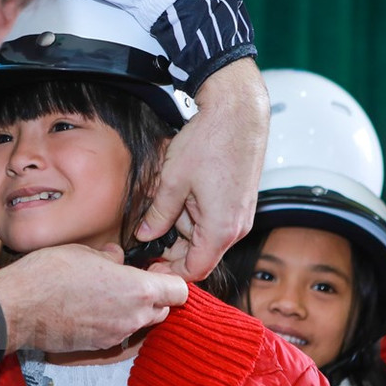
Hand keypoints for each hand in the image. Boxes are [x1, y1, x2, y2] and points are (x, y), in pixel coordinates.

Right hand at [0, 243, 187, 352]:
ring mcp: (117, 335)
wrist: (19, 308)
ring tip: (106, 295)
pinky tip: (91, 309)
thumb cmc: (49, 274)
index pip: (179, 291)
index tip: (157, 272)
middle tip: (129, 281)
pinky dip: (112, 323)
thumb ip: (109, 257)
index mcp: (137, 289)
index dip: (170, 280)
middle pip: (163, 310)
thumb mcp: (83, 252)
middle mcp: (133, 317)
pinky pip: (118, 334)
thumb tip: (116, 257)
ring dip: (132, 311)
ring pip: (140, 323)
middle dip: (152, 297)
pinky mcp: (99, 347)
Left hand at [136, 58, 269, 280]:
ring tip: (164, 199)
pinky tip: (180, 192)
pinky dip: (194, 212)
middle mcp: (235, 228)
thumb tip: (145, 235)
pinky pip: (213, 219)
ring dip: (181, 225)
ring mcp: (240, 215)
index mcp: (220, 230)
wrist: (238, 113)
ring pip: (204, 235)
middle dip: (172, 246)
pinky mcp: (239, 202)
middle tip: (145, 234)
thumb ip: (158, 215)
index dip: (169, 272)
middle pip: (199, 254)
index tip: (148, 267)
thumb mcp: (172, 182)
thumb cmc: (209, 143)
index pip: (194, 270)